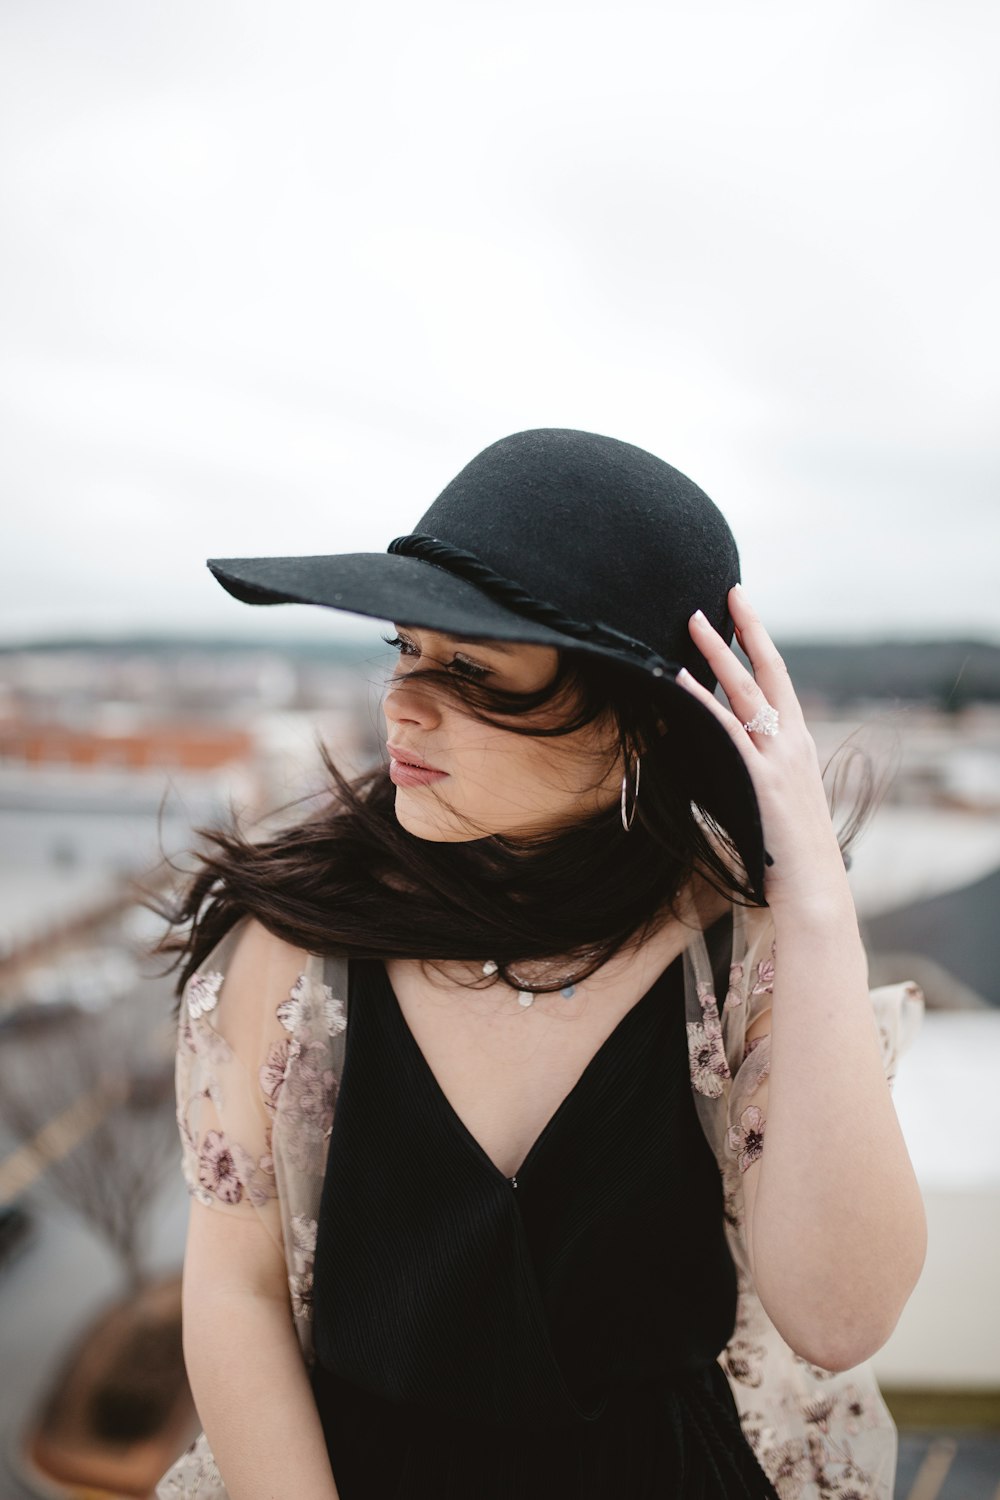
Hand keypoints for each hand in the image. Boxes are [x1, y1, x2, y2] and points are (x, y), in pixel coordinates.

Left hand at [676, 585, 848, 916]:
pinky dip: (703, 701)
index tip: (745, 610)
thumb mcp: (771, 800)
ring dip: (719, 654)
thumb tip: (713, 756)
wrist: (812, 888)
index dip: (762, 643)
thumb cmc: (786, 852)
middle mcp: (793, 742)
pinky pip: (727, 730)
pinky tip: (682, 679)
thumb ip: (749, 772)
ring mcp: (779, 759)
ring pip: (746, 692)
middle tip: (727, 592)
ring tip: (694, 621)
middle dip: (748, 629)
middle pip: (769, 672)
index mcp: (798, 744)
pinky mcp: (761, 780)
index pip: (779, 681)